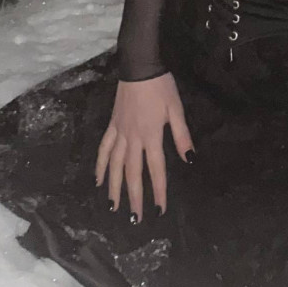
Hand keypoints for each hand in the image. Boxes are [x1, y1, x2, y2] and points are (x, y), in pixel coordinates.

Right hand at [95, 73, 194, 220]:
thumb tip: (189, 159)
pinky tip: (98, 180)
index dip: (159, 191)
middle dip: (135, 197)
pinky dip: (100, 166)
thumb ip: (181, 135)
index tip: (160, 209)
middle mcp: (133, 138)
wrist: (138, 67)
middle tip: (135, 219)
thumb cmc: (161, 87)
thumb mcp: (176, 109)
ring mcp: (119, 132)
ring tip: (113, 207)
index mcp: (151, 135)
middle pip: (133, 173)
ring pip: (115, 165)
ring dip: (114, 188)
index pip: (156, 169)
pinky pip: (104, 149)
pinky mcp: (112, 125)